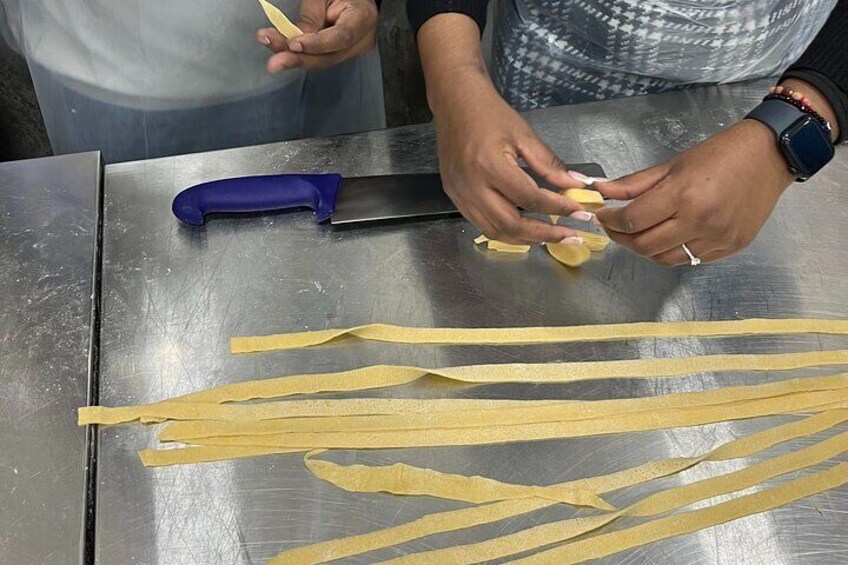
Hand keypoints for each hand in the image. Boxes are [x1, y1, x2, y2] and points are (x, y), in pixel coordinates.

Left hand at [257, 0, 377, 71]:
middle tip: (275, 62)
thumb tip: (291, 42)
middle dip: (299, 59)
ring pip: (321, 61)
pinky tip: (281, 54)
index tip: (293, 45)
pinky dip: (298, 57)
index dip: (317, 44)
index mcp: (362, 18)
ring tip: (273, 59)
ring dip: (294, 59)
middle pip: (329, 56)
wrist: (353, 0)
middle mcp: (361, 40)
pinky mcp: (340, 53)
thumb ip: (311, 17)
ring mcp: (352, 50)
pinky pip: (319, 58)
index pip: (341, 37)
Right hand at [433, 70, 586, 243]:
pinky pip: (481, 224)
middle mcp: (472, 186)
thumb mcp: (524, 135)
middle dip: (544, 234)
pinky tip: (524, 230)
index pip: (530, 198)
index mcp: (490, 166)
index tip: (578, 212)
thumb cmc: (490, 114)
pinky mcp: (455, 197)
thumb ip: (549, 165)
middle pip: (511, 224)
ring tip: (549, 237)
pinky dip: (505, 232)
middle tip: (570, 235)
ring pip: (495, 231)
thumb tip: (577, 185)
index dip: (557, 208)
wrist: (455, 103)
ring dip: (524, 239)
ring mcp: (460, 194)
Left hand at [595, 120, 795, 266]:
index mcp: (683, 195)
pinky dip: (672, 251)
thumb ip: (634, 183)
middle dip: (622, 238)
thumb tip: (600, 190)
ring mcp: (718, 238)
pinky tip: (669, 235)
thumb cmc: (720, 155)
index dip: (611, 220)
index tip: (602, 215)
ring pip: (665, 259)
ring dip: (645, 249)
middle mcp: (700, 221)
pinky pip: (690, 259)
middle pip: (644, 246)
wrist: (769, 156)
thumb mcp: (673, 164)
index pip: (633, 220)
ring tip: (639, 233)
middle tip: (615, 227)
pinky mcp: (732, 247)